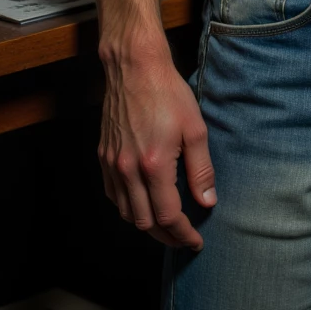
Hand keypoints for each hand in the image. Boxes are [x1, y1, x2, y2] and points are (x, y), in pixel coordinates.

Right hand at [98, 48, 216, 250]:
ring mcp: (112, 164)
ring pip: (126, 213)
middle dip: (166, 236)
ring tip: (167, 225)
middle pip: (144, 222)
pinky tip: (142, 203)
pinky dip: (128, 207)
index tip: (196, 241)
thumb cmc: (168, 93)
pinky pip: (113, 195)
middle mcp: (128, 169)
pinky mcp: (103, 156)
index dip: (183, 234)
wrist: (134, 67)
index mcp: (154, 165)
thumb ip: (201, 170)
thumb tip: (207, 202)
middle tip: (184, 238)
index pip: (168, 216)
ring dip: (146, 225)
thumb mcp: (195, 129)